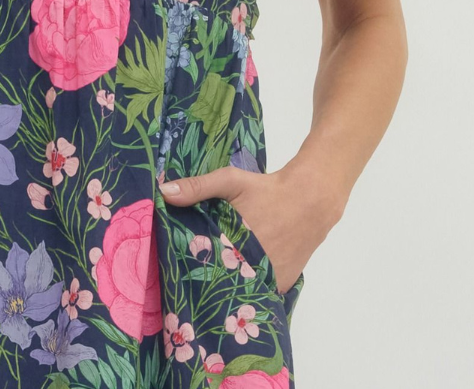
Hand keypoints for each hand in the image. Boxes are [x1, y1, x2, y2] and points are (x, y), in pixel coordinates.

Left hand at [159, 161, 345, 293]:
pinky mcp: (280, 285)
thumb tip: (163, 193)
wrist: (310, 200)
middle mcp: (249, 268)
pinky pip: (258, 293)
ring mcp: (267, 280)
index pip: (199, 268)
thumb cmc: (266, 190)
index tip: (173, 268)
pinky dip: (248, 290)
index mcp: (231, 245)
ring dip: (226, 288)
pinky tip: (238, 281)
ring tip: (211, 282)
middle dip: (205, 280)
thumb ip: (198, 187)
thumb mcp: (230, 181)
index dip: (186, 268)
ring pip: (238, 292)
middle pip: (217, 283)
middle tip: (192, 275)